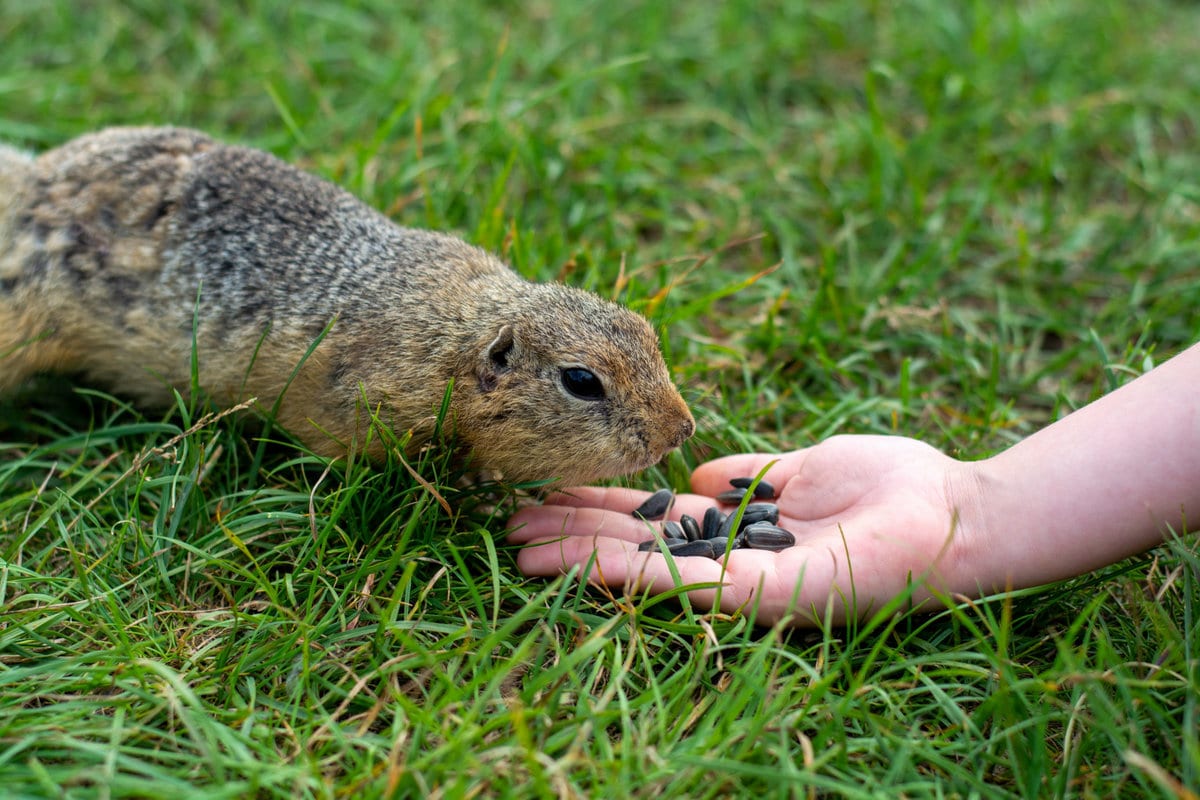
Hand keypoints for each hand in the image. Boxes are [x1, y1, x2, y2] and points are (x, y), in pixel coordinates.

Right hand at [508, 435, 981, 625]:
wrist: (957, 512)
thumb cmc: (894, 484)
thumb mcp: (805, 467)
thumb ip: (751, 475)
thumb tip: (694, 472)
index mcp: (741, 530)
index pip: (653, 522)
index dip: (600, 508)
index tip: (550, 493)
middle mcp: (732, 561)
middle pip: (636, 548)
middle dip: (573, 535)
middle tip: (511, 525)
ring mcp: (744, 583)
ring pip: (646, 571)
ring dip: (581, 558)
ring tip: (522, 545)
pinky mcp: (763, 596)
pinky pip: (684, 582)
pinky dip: (629, 572)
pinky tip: (581, 559)